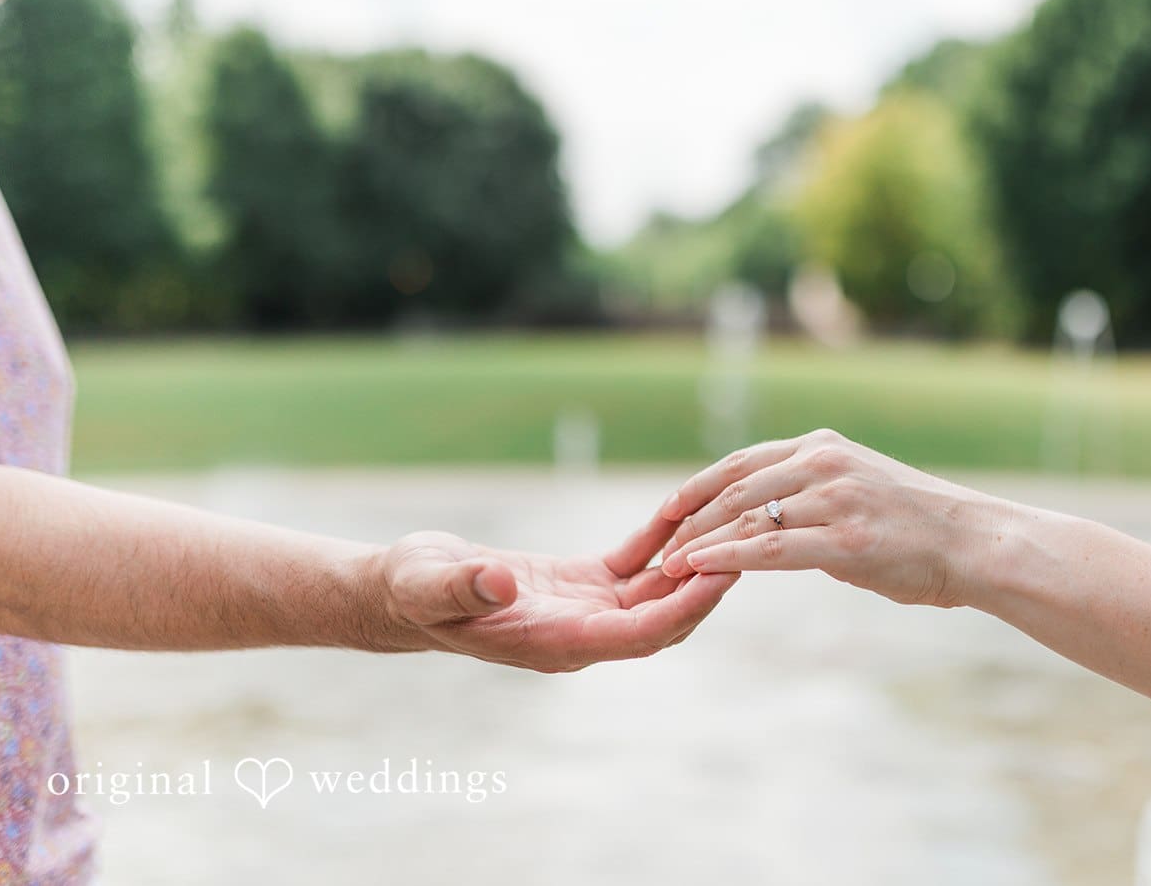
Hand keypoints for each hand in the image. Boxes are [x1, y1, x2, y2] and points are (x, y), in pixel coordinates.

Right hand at [365, 521, 737, 672]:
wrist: (401, 592)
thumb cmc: (412, 591)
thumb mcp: (430, 584)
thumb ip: (467, 587)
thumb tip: (500, 583)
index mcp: (556, 643)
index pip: (639, 635)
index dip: (683, 608)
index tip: (721, 575)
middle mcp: (581, 633)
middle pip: (663, 618)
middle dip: (707, 586)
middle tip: (749, 543)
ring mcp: (584, 611)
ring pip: (656, 593)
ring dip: (691, 563)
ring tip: (731, 523)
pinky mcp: (580, 585)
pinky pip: (632, 564)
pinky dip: (657, 539)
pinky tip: (679, 507)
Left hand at [656, 429, 998, 607]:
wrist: (974, 543)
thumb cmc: (919, 527)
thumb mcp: (860, 489)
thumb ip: (814, 495)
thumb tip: (773, 524)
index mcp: (824, 446)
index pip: (742, 461)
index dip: (697, 486)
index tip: (666, 510)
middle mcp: (824, 463)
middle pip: (733, 486)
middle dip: (688, 517)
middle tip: (655, 543)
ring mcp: (834, 498)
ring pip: (744, 517)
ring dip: (698, 542)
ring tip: (666, 565)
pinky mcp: (844, 540)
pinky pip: (768, 549)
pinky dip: (725, 559)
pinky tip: (697, 570)